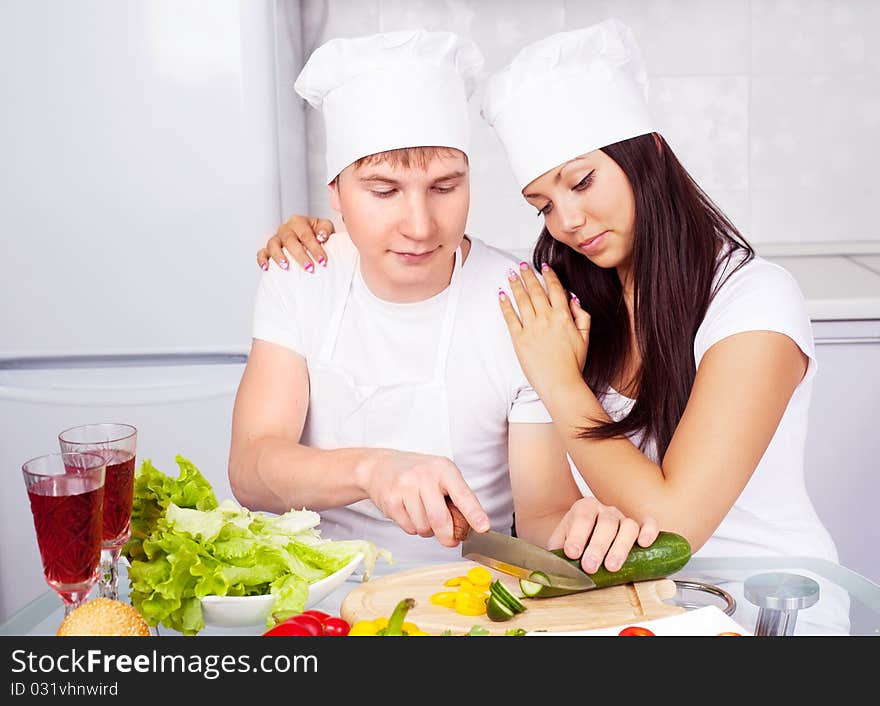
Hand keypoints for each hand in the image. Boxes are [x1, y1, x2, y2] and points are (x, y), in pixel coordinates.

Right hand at [256, 215, 334, 272]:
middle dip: (300, 255)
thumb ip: (325, 229)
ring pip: (273, 244)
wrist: (313, 241)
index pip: (306, 235)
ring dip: (279, 256)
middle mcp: (286, 229)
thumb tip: (321, 236)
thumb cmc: (319, 235)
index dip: (314, 248)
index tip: (322, 260)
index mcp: (299, 222)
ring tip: (286, 266)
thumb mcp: (325, 227)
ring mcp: (276, 239)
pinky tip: (266, 268)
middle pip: (289, 240)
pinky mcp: (268, 249)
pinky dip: (262, 259)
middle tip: (309, 268)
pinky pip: (262, 252)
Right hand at [363, 450, 489, 546]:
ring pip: (424, 527)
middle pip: (440, 519)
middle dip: (448, 537)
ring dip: (428, 531)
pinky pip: (409, 528)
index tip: (483, 527)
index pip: (462, 494)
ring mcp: (405, 487)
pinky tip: (410, 513)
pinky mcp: (391, 500)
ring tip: (424, 516)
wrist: (380, 467)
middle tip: (451, 541)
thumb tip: (471, 525)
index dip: (474, 513)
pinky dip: (413, 528)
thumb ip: (456, 496)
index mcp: (443, 469)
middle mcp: (424, 476)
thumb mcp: (441, 475)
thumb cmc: (417, 473)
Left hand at [498, 262, 589, 397]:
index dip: (549, 276)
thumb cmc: (573, 364)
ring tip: (511, 274)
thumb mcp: (585, 338)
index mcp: (564, 316)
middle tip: (522, 265)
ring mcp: (532, 328)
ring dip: (516, 285)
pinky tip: (501, 294)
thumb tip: (574, 299)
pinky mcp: (519, 339)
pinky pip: (510, 317)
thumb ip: (582, 316)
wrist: (560, 383)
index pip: (555, 289)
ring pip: (522, 300)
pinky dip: (505, 304)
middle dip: (528, 275)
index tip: (544, 266)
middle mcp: (547, 318)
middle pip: (536, 291)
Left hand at [547, 497, 658, 572]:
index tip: (572, 552)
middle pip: (606, 523)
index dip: (577, 535)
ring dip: (621, 547)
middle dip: (597, 546)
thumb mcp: (558, 545)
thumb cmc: (572, 543)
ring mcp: (623, 518)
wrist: (583, 538)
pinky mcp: (639, 528)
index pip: (582, 517)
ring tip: (612, 567)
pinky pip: (648, 524)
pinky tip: (644, 544)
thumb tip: (550, 570)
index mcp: (583, 508)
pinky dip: (649, 531)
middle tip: (590, 566)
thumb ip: (554, 554)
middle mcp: (605, 511)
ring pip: (628, 526)